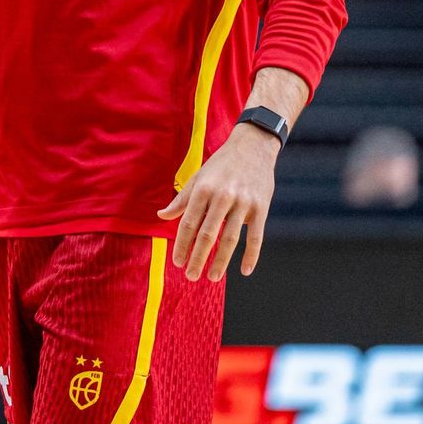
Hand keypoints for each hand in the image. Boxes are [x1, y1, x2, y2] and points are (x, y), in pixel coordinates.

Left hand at [157, 126, 278, 281]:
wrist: (253, 147)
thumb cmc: (221, 165)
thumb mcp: (198, 177)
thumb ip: (181, 200)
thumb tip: (161, 216)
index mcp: (203, 189)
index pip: (189, 223)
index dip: (182, 244)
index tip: (178, 262)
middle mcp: (222, 196)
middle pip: (208, 234)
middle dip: (198, 258)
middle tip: (191, 276)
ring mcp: (243, 203)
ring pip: (230, 239)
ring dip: (221, 261)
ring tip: (212, 277)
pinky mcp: (261, 208)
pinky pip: (256, 237)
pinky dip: (251, 256)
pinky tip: (244, 271)